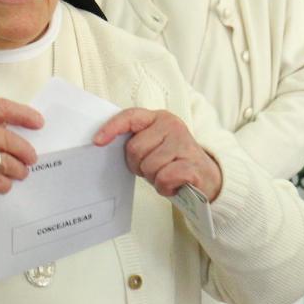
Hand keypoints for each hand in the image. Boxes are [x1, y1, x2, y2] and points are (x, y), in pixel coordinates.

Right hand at [0, 98, 42, 205]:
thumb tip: (9, 130)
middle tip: (32, 157)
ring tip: (20, 172)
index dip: (23, 114)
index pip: (0, 108)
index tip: (37, 122)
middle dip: (25, 149)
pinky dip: (5, 184)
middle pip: (7, 138)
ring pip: (7, 162)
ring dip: (18, 169)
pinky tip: (3, 184)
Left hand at [93, 108, 221, 200]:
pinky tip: (174, 184)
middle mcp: (172, 125)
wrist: (206, 177)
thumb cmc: (173, 162)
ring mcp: (183, 143)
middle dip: (138, 166)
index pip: (130, 117)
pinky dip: (165, 187)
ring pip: (149, 166)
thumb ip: (137, 141)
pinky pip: (164, 178)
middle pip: (135, 149)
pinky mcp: (192, 164)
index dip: (111, 128)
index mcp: (159, 118)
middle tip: (153, 169)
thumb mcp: (155, 145)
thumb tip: (105, 144)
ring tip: (166, 175)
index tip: (97, 141)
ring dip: (153, 178)